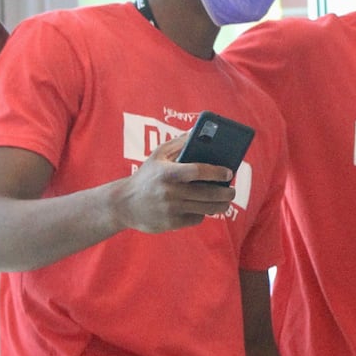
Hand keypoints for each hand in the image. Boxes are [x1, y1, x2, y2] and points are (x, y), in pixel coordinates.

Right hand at [113, 133, 236, 233]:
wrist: (123, 204)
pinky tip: (203, 209)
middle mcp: (169, 191)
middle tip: (232, 190)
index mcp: (167, 172)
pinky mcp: (171, 223)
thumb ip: (179, 143)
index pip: (197, 171)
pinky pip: (195, 219)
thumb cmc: (146, 176)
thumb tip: (199, 132)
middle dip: (225, 193)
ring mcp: (171, 209)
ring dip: (220, 206)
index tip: (228, 172)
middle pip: (207, 193)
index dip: (216, 172)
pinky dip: (202, 214)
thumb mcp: (157, 155)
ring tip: (226, 202)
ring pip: (205, 209)